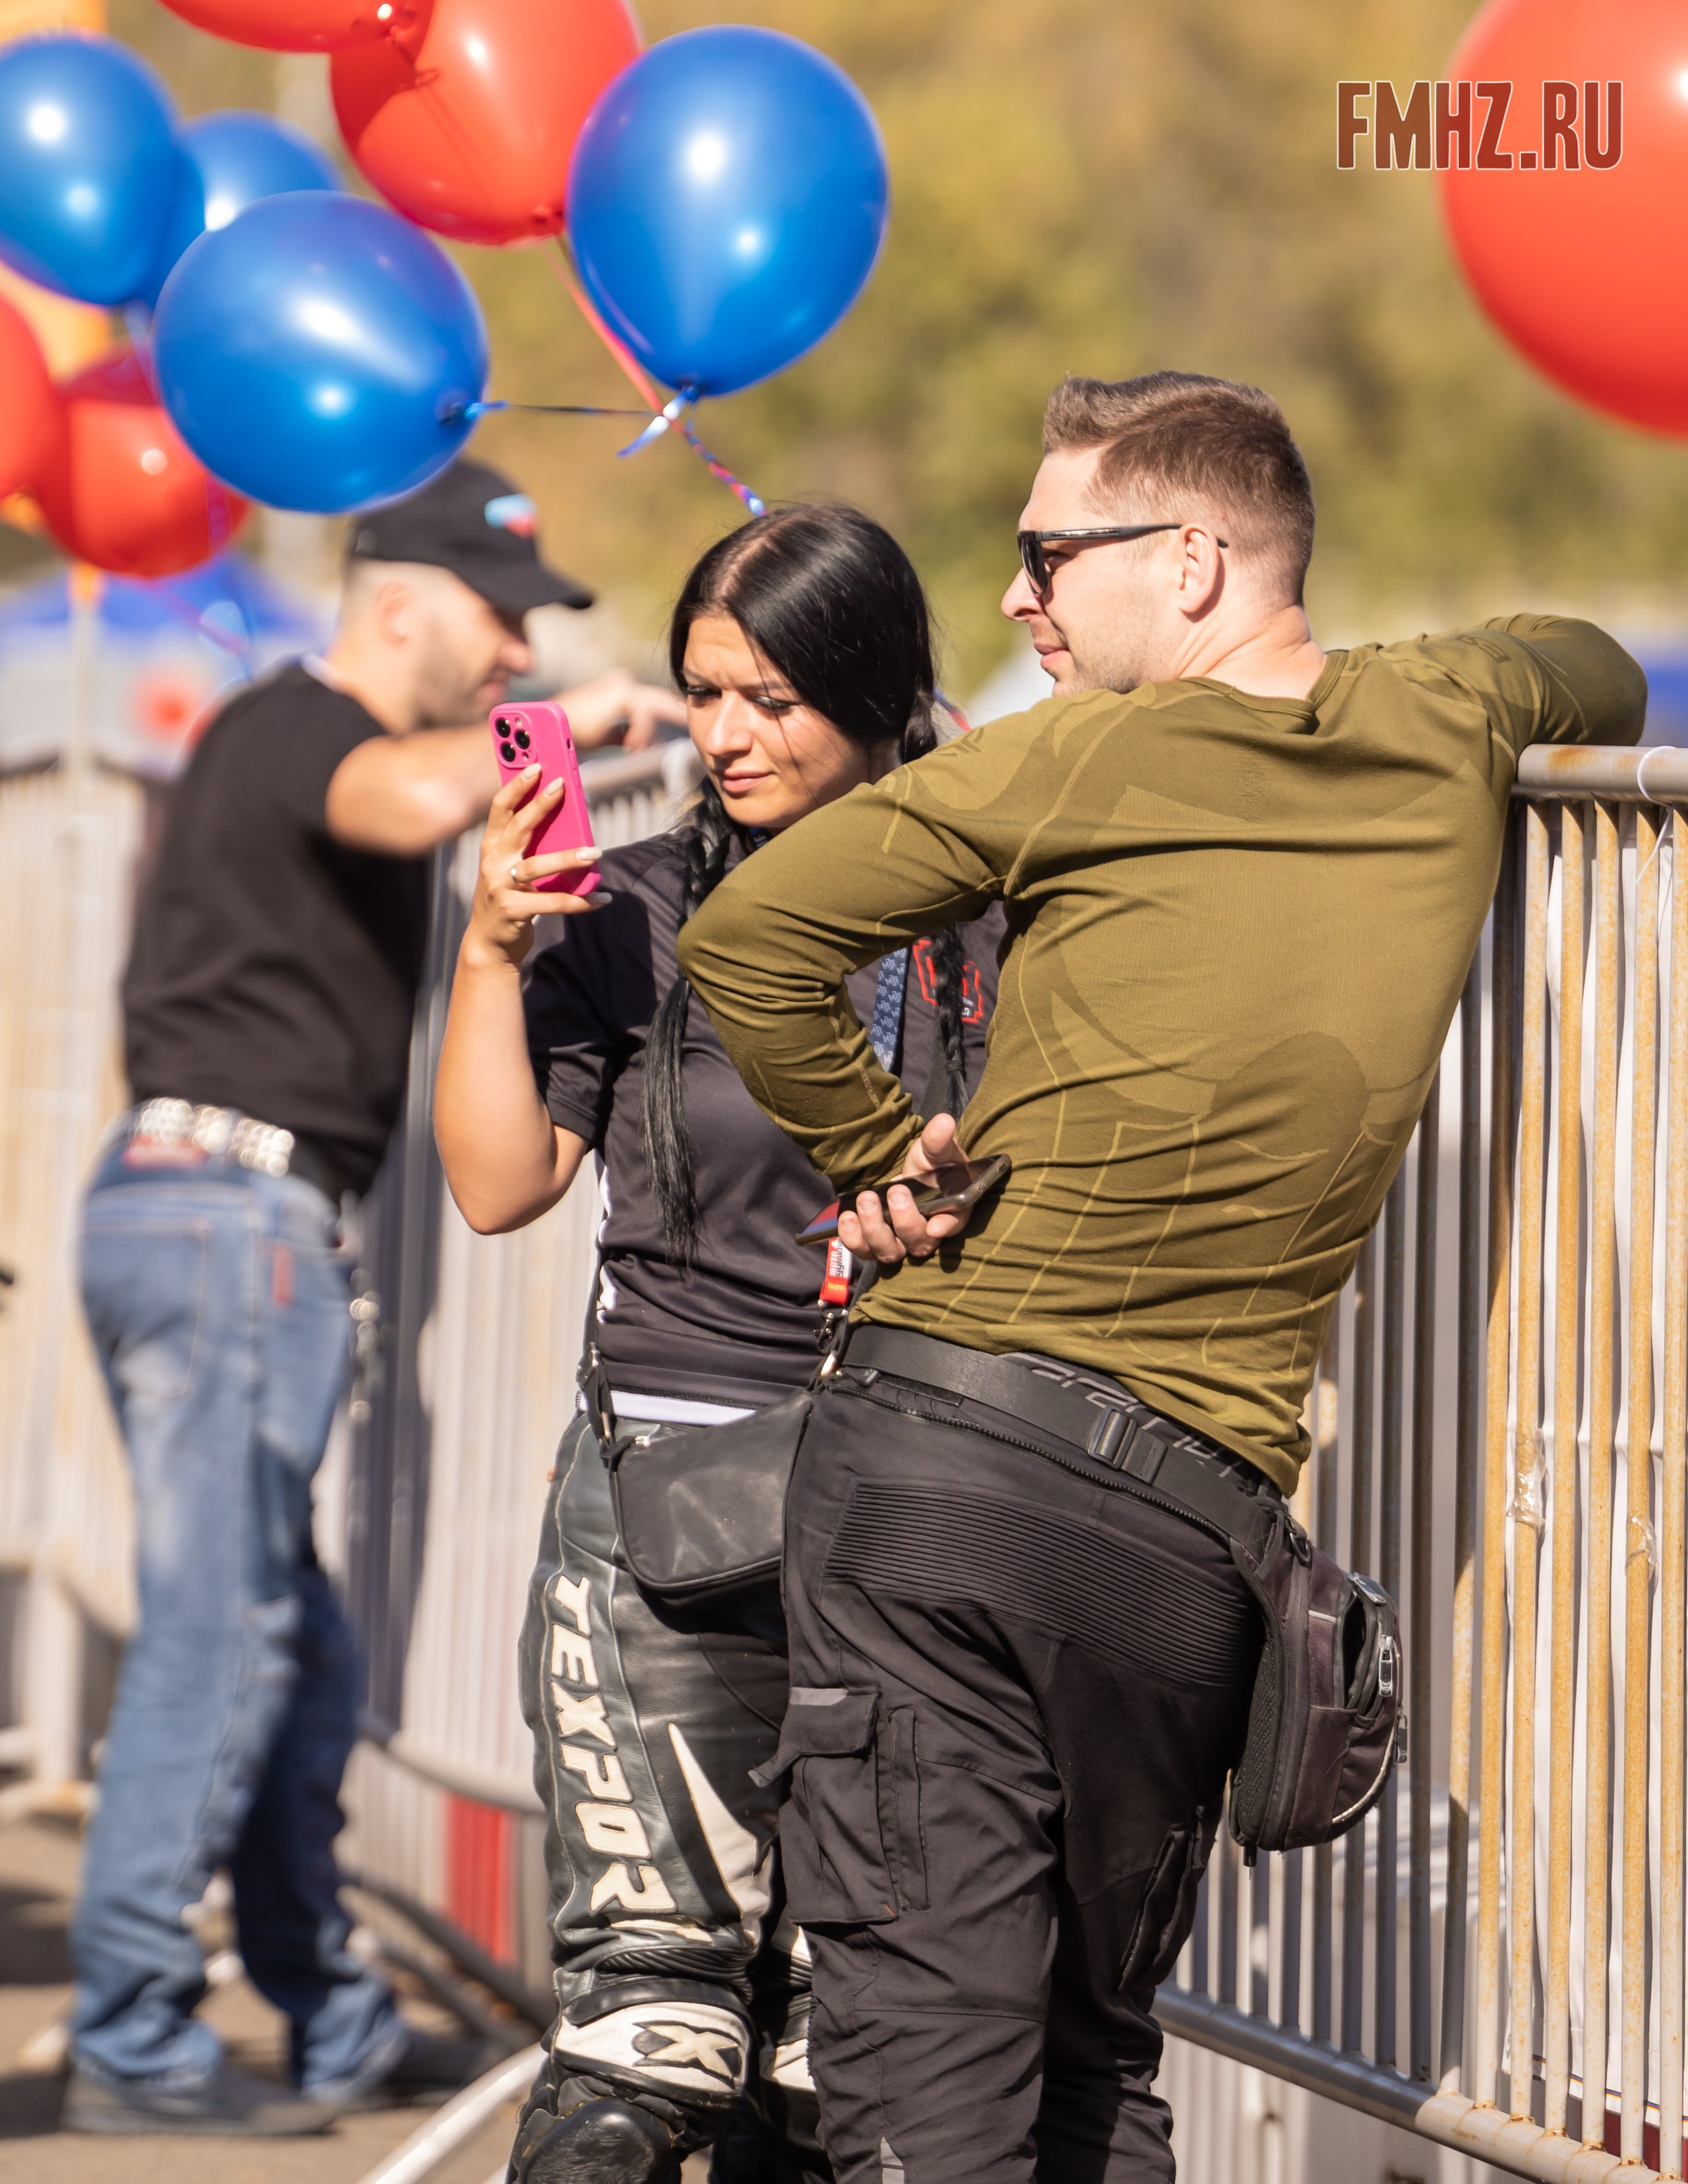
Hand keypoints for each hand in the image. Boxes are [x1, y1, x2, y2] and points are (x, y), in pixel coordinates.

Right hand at [462, 764, 600, 971]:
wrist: (489, 941)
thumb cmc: (507, 895)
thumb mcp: (509, 865)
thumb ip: (528, 844)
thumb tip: (567, 820)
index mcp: (492, 846)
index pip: (500, 809)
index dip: (517, 786)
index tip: (536, 765)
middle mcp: (493, 863)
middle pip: (518, 828)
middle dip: (539, 805)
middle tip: (562, 786)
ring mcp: (501, 887)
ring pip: (537, 866)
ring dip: (568, 858)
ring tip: (595, 852)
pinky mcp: (514, 911)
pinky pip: (552, 903)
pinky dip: (579, 901)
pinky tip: (601, 898)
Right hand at [561, 668, 686, 752]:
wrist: (552, 727)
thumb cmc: (572, 731)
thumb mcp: (605, 733)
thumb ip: (623, 733)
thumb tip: (639, 743)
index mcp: (619, 688)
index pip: (652, 700)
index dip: (669, 711)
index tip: (684, 723)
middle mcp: (623, 682)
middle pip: (661, 698)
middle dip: (676, 712)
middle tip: (691, 723)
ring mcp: (622, 686)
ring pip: (655, 707)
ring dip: (650, 733)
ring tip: (640, 750)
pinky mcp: (621, 694)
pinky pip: (644, 716)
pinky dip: (641, 734)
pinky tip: (633, 748)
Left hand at [837, 1114, 970, 1266]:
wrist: (907, 1174)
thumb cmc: (929, 1166)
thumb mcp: (934, 1150)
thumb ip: (938, 1140)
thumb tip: (943, 1122)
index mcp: (951, 1211)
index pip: (953, 1224)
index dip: (945, 1227)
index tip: (934, 1225)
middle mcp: (927, 1233)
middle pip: (919, 1243)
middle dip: (905, 1219)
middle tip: (895, 1191)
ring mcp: (900, 1241)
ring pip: (890, 1251)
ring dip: (875, 1229)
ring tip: (867, 1200)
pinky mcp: (875, 1242)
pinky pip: (864, 1251)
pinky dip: (852, 1238)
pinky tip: (848, 1217)